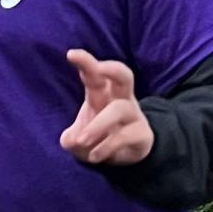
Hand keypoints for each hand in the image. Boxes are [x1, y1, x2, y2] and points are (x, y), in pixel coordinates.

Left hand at [60, 49, 154, 167]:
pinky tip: (94, 157)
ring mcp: (133, 115)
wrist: (123, 157)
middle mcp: (120, 99)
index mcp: (102, 94)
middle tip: (97, 70)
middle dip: (111, 68)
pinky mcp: (142, 134)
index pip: (95, 74)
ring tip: (81, 141)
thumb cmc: (97, 137)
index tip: (70, 54)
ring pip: (119, 109)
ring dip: (98, 125)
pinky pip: (126, 135)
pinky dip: (107, 146)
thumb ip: (71, 138)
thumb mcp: (78, 138)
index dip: (86, 62)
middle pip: (123, 76)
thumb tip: (71, 140)